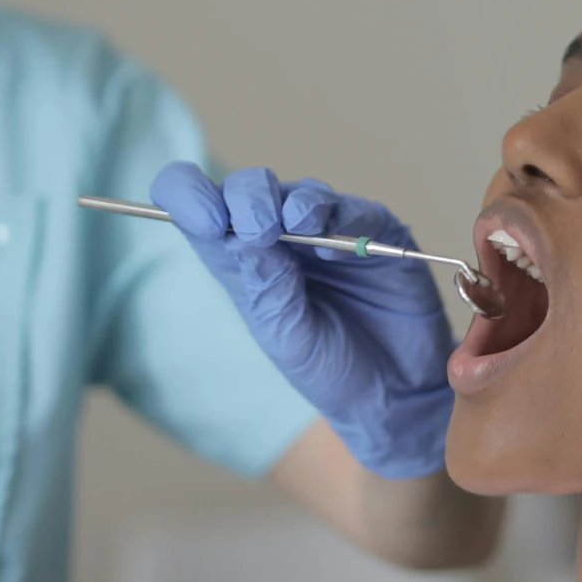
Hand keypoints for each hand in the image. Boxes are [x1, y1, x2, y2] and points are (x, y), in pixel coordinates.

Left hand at [150, 161, 455, 477]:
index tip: (205, 221)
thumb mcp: (285, 336)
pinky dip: (344, 219)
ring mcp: (328, 232)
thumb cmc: (330, 371)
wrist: (393, 394)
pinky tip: (337, 249)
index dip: (189, 196)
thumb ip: (265, 285)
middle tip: (259, 231)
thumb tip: (240, 233)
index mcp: (242, 262)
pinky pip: (357, 210)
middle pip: (248, 188)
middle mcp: (280, 239)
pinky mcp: (376, 232)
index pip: (193, 206)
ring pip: (301, 191)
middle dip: (248, 198)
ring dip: (296, 204)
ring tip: (300, 229)